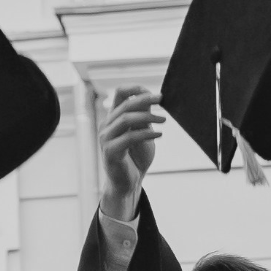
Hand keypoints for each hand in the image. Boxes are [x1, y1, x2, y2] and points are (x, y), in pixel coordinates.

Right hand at [98, 88, 162, 213]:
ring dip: (147, 117)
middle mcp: (106, 125)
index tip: (156, 93)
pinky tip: (160, 134)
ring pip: (126, 119)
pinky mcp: (110, 151)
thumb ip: (143, 118)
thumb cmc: (135, 157)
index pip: (120, 93)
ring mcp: (106, 138)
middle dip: (145, 100)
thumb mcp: (142, 133)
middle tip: (162, 100)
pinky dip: (146, 134)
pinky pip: (129, 137)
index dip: (136, 89)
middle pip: (125, 104)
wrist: (128, 182)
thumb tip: (151, 98)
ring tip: (164, 120)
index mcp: (113, 117)